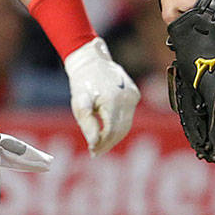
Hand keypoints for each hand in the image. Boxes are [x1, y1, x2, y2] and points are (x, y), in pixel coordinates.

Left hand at [63, 37, 137, 153]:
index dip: (103, 144)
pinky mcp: (135, 94)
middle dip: (108, 143)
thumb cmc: (82, 83)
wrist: (91, 62)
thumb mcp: (80, 104)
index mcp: (112, 100)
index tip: (92, 152)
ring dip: (114, 136)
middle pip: (121, 130)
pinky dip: (119, 125)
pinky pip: (128, 116)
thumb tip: (94, 144)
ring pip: (127, 125)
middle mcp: (127, 98)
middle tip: (95, 152)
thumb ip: (88, 125)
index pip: (111, 131)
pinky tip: (107, 130)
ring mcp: (133, 96)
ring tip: (100, 144)